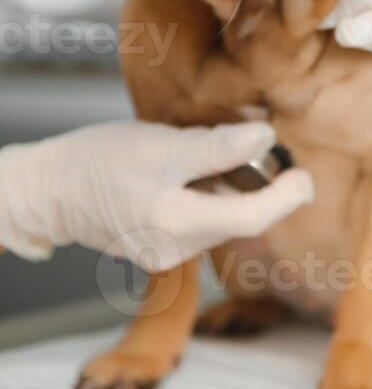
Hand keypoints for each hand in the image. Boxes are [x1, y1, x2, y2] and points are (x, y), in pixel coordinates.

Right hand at [0, 121, 312, 268]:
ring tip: (211, 153)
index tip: (304, 174)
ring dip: (231, 187)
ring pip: (221, 218)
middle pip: (240, 218)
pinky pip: (200, 220)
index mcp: (179, 225)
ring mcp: (167, 250)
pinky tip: (192, 172)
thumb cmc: (98, 162)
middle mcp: (178, 248)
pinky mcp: (159, 244)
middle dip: (258, 185)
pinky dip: (209, 195)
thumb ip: (216, 147)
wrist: (49, 189)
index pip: (254, 217)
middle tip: (258, 147)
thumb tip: (265, 138)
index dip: (287, 196)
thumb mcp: (162, 146)